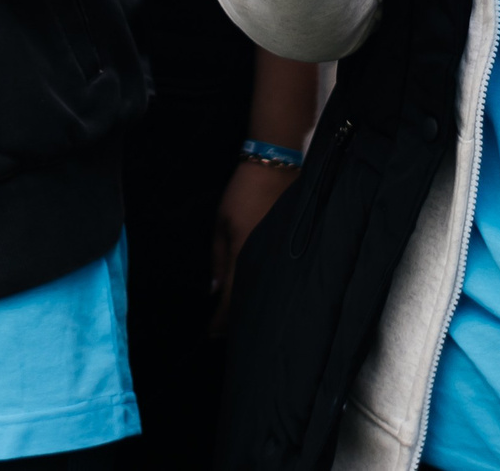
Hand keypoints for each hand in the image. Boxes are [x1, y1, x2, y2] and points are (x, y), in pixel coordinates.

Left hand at [211, 160, 300, 333]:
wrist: (276, 166)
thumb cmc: (243, 192)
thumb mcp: (221, 223)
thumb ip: (217, 258)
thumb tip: (214, 289)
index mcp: (243, 254)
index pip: (230, 297)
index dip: (220, 320)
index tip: (210, 333)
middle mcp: (264, 259)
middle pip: (250, 300)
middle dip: (236, 319)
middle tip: (223, 332)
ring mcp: (279, 253)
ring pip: (264, 291)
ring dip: (251, 305)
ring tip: (239, 318)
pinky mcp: (289, 247)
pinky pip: (275, 276)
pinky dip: (264, 289)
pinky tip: (258, 293)